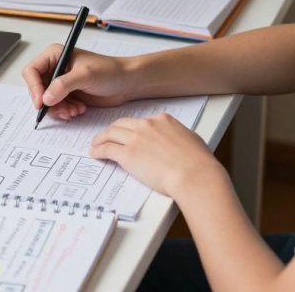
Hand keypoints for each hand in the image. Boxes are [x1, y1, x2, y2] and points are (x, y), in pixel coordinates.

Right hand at [21, 44, 135, 119]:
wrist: (126, 83)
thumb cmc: (109, 71)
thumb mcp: (85, 75)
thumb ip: (63, 85)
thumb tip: (45, 98)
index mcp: (55, 55)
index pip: (32, 71)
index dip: (34, 87)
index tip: (41, 102)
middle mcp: (55, 68)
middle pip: (37, 89)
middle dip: (48, 102)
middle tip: (63, 110)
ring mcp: (60, 83)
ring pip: (46, 101)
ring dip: (59, 109)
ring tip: (74, 111)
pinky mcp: (67, 95)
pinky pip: (57, 107)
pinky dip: (65, 112)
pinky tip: (79, 110)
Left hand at [89, 114, 221, 198]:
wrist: (195, 175)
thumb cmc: (199, 163)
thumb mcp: (191, 140)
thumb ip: (178, 137)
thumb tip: (176, 142)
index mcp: (163, 120)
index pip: (141, 122)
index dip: (131, 129)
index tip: (127, 134)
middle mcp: (147, 125)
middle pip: (122, 124)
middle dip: (112, 130)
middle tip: (106, 136)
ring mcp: (136, 138)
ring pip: (111, 134)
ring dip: (101, 139)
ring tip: (95, 145)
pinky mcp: (128, 154)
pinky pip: (107, 149)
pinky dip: (98, 150)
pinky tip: (95, 154)